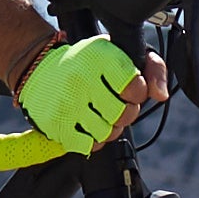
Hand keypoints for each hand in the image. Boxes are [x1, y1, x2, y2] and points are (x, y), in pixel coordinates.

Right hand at [14, 32, 153, 156]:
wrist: (38, 67)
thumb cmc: (86, 61)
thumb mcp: (119, 51)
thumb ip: (151, 67)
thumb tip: (160, 95)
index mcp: (99, 56)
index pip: (136, 88)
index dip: (137, 93)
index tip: (128, 88)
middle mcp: (81, 78)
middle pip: (124, 114)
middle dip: (126, 112)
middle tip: (114, 103)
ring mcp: (67, 102)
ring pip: (108, 132)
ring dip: (109, 127)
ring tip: (100, 113)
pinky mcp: (55, 123)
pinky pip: (88, 145)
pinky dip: (92, 140)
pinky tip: (86, 124)